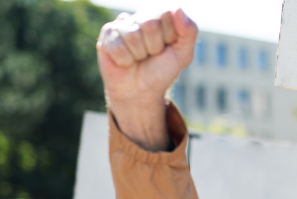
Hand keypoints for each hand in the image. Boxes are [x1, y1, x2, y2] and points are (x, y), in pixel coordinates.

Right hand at [96, 9, 197, 149]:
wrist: (141, 92)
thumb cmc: (161, 71)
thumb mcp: (183, 54)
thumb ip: (189, 32)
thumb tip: (178, 9)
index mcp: (159, 17)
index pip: (166, 14)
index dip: (169, 36)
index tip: (166, 48)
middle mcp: (140, 17)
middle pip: (150, 25)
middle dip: (154, 47)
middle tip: (151, 55)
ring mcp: (121, 24)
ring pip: (133, 36)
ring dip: (139, 55)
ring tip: (138, 59)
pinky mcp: (106, 35)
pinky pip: (118, 46)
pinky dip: (125, 60)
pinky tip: (125, 61)